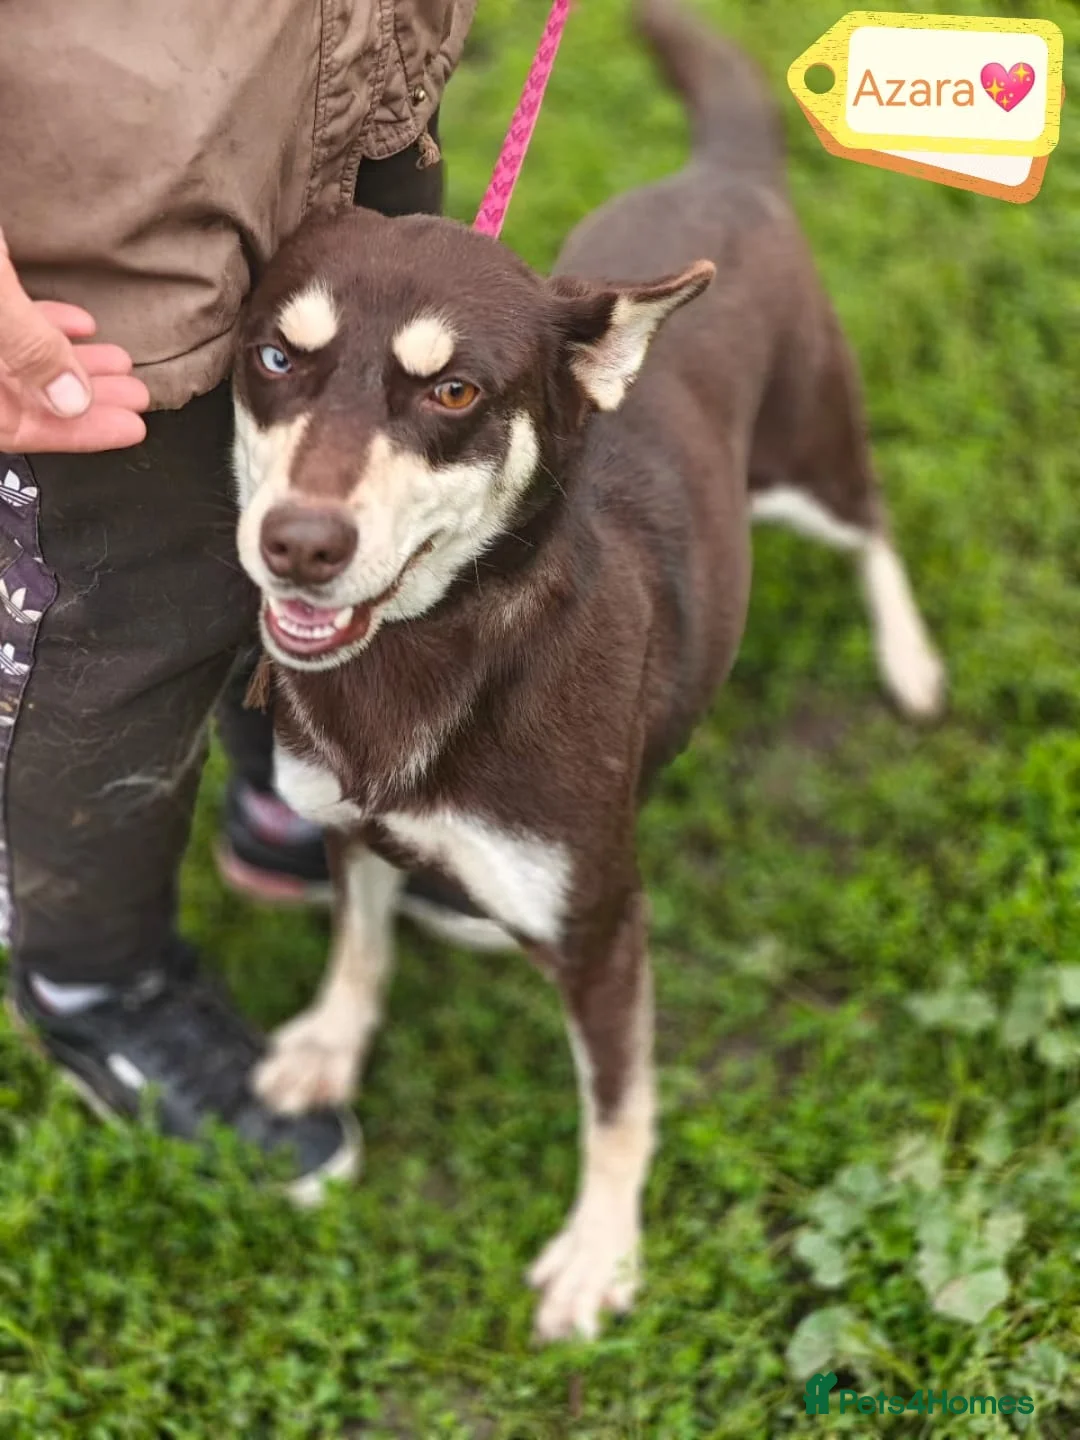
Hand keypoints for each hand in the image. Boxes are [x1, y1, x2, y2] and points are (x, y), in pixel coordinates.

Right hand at [0, 227, 148, 451]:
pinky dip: (41, 326)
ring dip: (69, 363)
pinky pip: (0, 323)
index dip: (70, 433)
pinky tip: (79, 324)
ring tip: (120, 363)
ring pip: (11, 361)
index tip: (126, 427)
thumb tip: (70, 401)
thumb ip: (26, 347)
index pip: (6, 427)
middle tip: (134, 399)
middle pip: (12, 398)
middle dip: (81, 400)